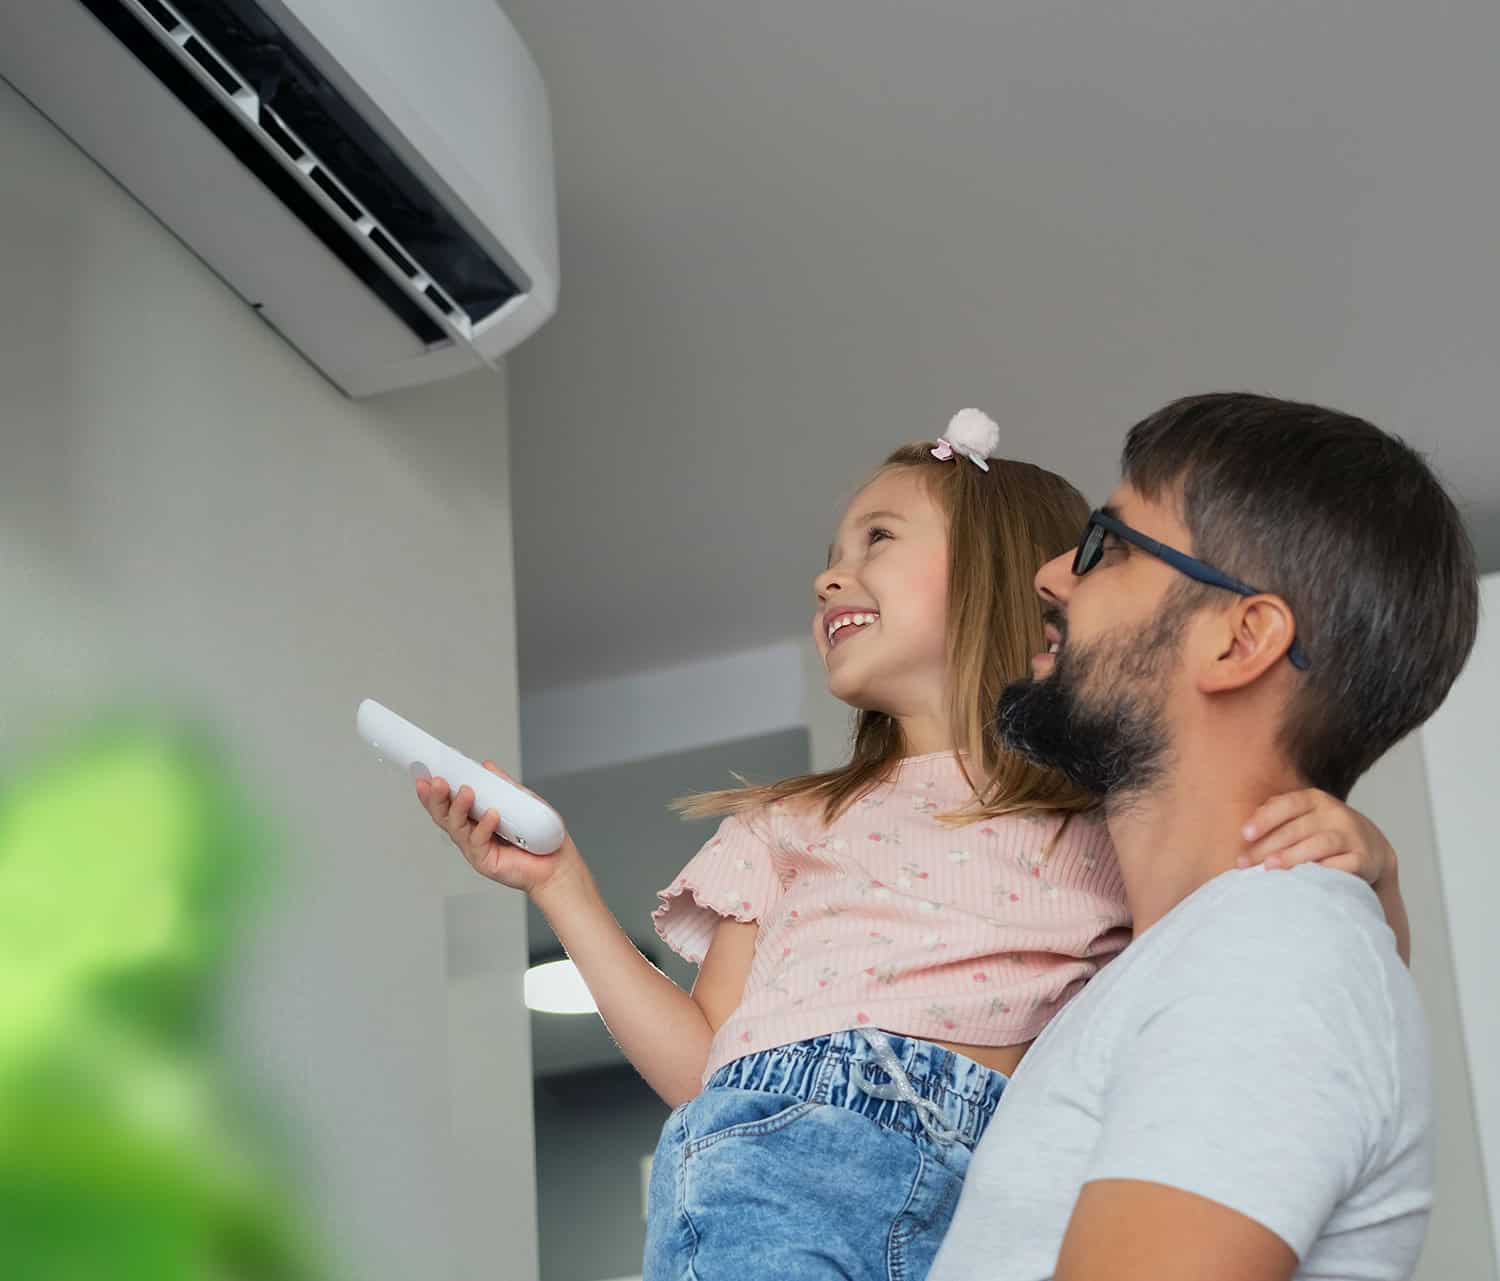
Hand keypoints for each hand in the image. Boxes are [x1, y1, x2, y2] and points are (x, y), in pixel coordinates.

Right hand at [415, 761, 578, 895]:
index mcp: (474, 818)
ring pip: (457, 828)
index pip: (448, 803)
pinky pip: (479, 842)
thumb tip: (486, 766)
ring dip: (458, 808)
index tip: (424, 774)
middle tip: (437, 781)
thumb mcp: (520, 801)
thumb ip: (502, 785)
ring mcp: (475, 848)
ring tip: (466, 792)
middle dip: (437, 798)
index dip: (433, 791)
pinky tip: (493, 815)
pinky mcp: (485, 862)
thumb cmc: (539, 836)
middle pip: (444, 815)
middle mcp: (470, 833)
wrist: (557, 864)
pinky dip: (484, 826)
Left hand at [1238, 788, 1395, 886]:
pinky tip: (1305, 880)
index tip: (1244, 834)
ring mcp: (1353, 835)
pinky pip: (1344, 865)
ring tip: (1269, 868)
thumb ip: (1276, 817)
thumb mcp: (1302, 817)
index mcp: (1315, 800)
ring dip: (1293, 856)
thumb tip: (1245, 832)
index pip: (1288, 804)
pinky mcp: (1365, 858)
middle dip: (1268, 846)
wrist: (1371, 849)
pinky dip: (1324, 871)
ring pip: (1320, 844)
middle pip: (1298, 828)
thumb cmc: (1321, 833)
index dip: (1265, 818)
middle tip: (1244, 863)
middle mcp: (1335, 814)